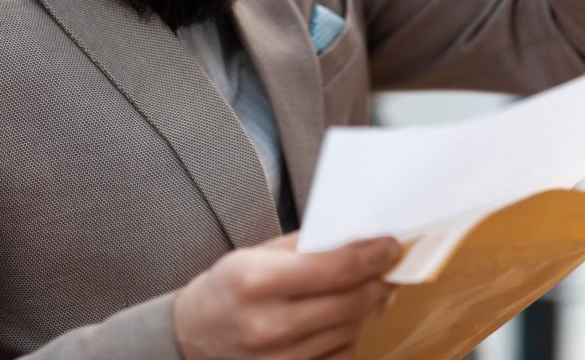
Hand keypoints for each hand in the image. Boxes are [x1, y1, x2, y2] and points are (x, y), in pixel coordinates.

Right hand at [173, 233, 399, 359]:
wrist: (192, 337)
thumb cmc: (227, 288)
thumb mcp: (257, 253)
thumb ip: (306, 246)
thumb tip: (356, 237)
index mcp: (259, 282)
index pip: (336, 269)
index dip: (372, 255)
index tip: (391, 244)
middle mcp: (270, 325)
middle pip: (351, 302)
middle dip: (380, 280)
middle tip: (392, 264)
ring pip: (350, 331)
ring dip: (373, 306)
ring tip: (379, 286)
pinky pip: (340, 357)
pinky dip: (353, 335)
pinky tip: (352, 317)